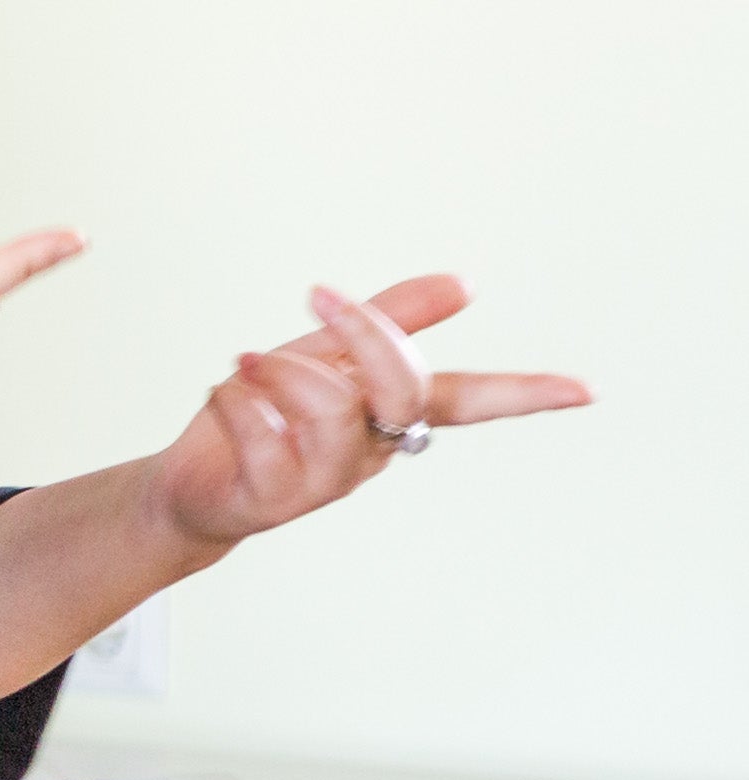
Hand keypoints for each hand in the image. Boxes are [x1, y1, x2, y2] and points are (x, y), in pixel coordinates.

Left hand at [141, 273, 587, 555]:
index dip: (526, 394)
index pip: (471, 399)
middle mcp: (372, 449)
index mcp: (393, 415)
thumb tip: (466, 282)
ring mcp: (328, 479)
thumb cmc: (267, 416)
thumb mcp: (324, 356)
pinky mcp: (274, 497)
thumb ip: (389, 322)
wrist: (193, 487)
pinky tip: (222, 398)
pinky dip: (233, 400)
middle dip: (369, 334)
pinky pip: (262, 432)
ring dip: (280, 369)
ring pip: (331, 406)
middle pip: (405, 390)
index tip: (585, 390)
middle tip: (319, 297)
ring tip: (244, 363)